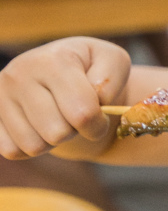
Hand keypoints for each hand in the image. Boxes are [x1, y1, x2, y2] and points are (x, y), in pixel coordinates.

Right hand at [0, 37, 130, 158]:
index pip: (82, 113)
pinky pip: (12, 151)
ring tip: (58, 117)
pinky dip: (31, 146)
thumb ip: (112, 77)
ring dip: (53, 140)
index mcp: (55, 60)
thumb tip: (98, 98)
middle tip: (75, 114)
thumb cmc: (91, 68)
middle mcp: (21, 73)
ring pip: (34, 146)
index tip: (100, 118)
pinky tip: (39, 126)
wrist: (59, 68)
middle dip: (74, 131)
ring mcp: (1, 94)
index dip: (98, 124)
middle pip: (57, 133)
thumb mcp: (113, 62)